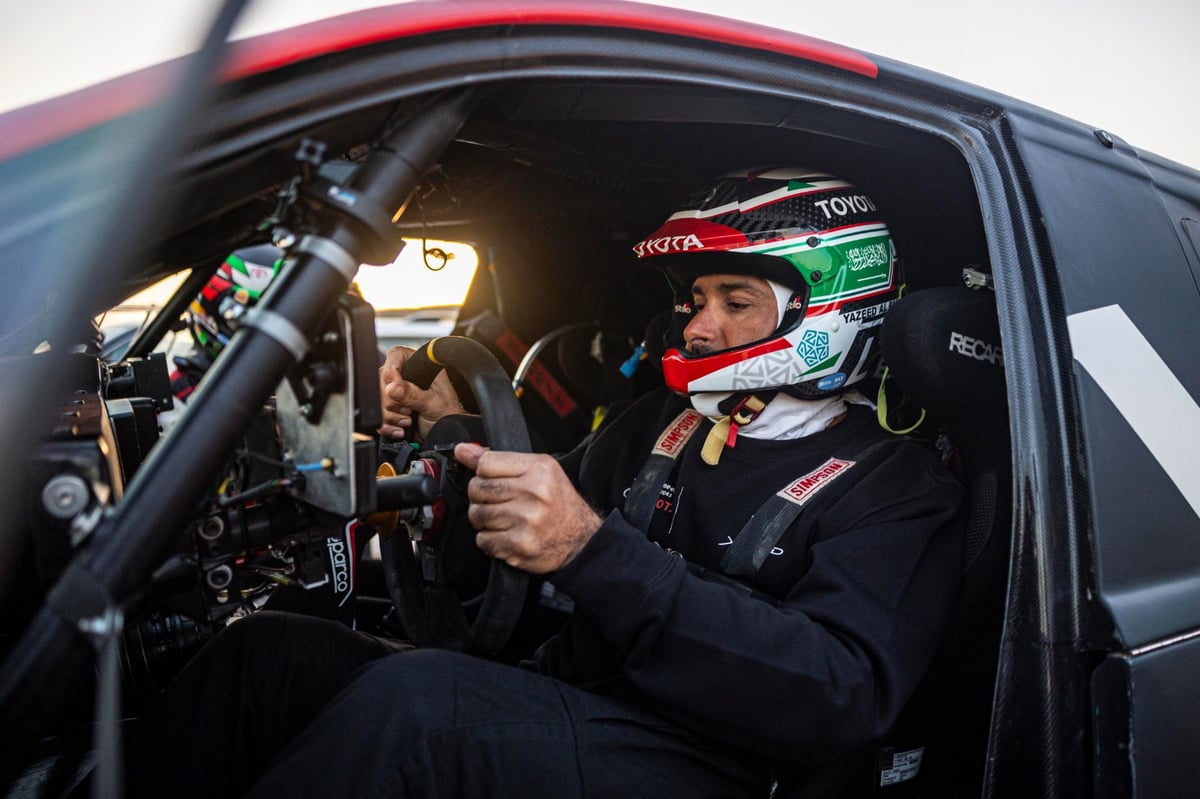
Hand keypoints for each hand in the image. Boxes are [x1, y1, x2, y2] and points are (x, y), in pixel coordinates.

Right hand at [379, 345, 463, 442]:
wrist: (446, 438)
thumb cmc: (450, 417)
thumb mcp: (434, 404)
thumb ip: (414, 395)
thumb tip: (393, 387)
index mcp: (421, 367)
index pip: (396, 356)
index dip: (392, 370)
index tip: (394, 387)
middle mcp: (407, 378)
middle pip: (382, 380)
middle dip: (393, 401)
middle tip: (409, 409)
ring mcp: (397, 394)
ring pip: (378, 400)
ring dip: (391, 415)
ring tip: (408, 420)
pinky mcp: (391, 410)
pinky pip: (378, 415)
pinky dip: (387, 425)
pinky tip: (400, 429)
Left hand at [454, 442, 601, 573]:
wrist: (582, 539)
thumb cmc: (559, 503)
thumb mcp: (539, 471)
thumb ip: (500, 459)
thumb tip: (462, 449)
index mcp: (539, 469)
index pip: (486, 463)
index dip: (483, 473)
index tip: (491, 480)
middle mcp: (533, 493)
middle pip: (477, 489)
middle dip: (480, 497)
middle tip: (497, 502)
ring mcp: (526, 521)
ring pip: (476, 515)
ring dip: (483, 520)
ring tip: (502, 519)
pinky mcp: (519, 545)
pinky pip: (483, 540)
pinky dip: (489, 540)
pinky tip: (506, 535)